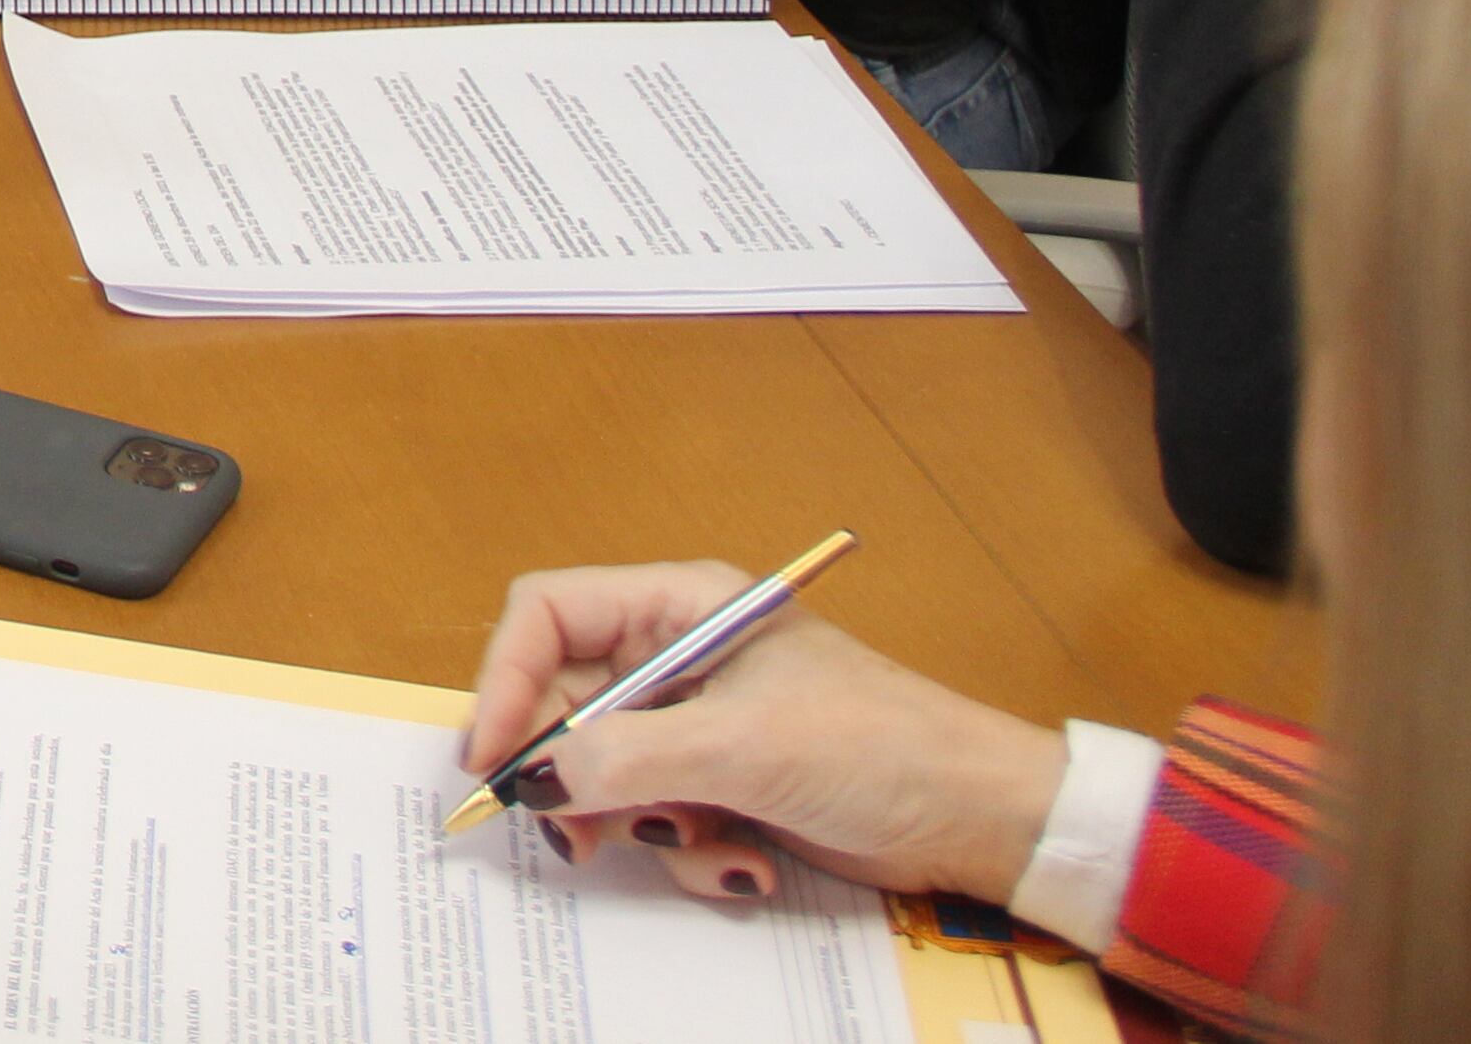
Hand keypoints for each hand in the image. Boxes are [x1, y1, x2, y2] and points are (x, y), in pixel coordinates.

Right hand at [459, 565, 1066, 908]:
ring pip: (606, 770)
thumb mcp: (742, 748)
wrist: (978, 820)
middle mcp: (678, 656)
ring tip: (686, 844)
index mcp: (681, 606)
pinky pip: (655, 815)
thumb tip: (532, 780)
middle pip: (568, 702)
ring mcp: (700, 725)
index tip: (492, 756)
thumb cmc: (879, 748)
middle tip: (568, 830)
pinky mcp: (723, 786)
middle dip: (570, 772)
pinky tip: (740, 863)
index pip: (549, 615)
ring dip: (633, 821)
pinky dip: (684, 849)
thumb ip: (626, 759)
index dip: (507, 679)